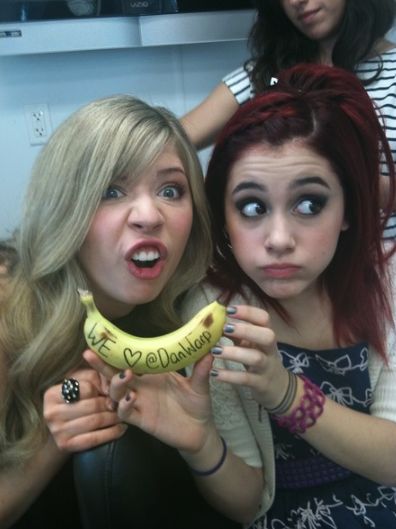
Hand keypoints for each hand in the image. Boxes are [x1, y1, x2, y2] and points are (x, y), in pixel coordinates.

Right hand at [43, 362, 126, 451]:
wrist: (61, 429)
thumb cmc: (74, 400)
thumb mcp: (80, 381)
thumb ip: (95, 376)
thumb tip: (111, 385)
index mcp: (51, 393)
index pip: (87, 388)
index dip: (103, 388)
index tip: (112, 391)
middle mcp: (51, 412)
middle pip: (93, 405)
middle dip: (111, 404)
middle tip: (122, 403)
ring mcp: (57, 431)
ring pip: (96, 421)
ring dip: (114, 418)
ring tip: (123, 414)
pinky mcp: (66, 445)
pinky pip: (95, 438)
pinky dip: (112, 432)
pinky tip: (121, 428)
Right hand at [83, 349, 216, 452]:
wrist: (200, 431)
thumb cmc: (197, 404)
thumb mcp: (200, 385)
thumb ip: (201, 369)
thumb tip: (210, 349)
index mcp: (152, 373)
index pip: (130, 359)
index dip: (117, 351)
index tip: (105, 340)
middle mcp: (141, 386)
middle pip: (115, 374)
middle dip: (102, 364)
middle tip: (90, 353)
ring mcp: (139, 403)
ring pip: (115, 392)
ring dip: (115, 383)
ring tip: (125, 374)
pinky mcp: (141, 420)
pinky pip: (125, 413)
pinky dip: (124, 405)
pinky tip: (130, 398)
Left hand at [212, 305, 289, 409]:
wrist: (277, 386)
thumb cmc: (258, 358)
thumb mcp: (250, 343)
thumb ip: (235, 332)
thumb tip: (214, 319)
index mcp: (265, 335)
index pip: (263, 318)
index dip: (248, 312)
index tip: (228, 309)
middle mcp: (270, 349)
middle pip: (267, 336)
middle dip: (246, 330)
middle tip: (225, 327)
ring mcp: (267, 367)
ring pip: (256, 358)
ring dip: (234, 353)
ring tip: (214, 351)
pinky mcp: (261, 383)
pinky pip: (246, 379)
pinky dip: (230, 376)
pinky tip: (214, 373)